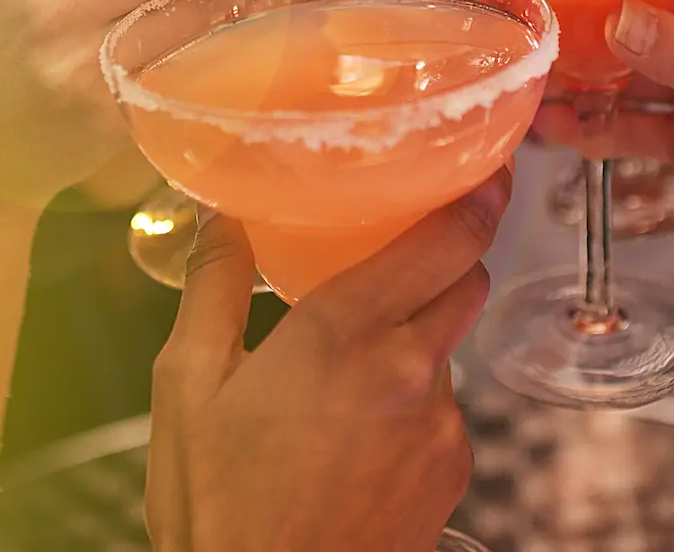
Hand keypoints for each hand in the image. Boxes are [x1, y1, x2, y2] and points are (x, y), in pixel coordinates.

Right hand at [147, 171, 510, 551]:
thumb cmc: (218, 508)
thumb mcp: (187, 385)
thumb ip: (214, 287)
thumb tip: (221, 218)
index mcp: (346, 333)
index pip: (450, 238)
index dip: (479, 193)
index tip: (487, 165)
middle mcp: (410, 371)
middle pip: (466, 280)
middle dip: (442, 258)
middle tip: (397, 253)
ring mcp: (440, 428)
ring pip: (448, 348)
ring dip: (414, 340)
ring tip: (342, 375)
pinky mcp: (453, 475)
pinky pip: (443, 411)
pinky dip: (412, 405)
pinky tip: (353, 434)